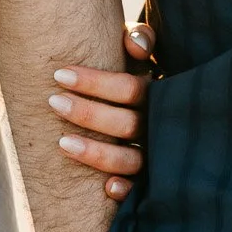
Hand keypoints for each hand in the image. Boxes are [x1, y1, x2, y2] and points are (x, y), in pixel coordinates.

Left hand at [52, 21, 156, 200]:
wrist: (178, 116)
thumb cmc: (143, 79)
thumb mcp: (145, 56)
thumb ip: (141, 39)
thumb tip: (135, 44)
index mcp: (160, 92)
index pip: (130, 88)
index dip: (95, 82)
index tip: (59, 74)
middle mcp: (161, 125)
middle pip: (127, 123)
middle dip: (88, 113)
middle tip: (53, 101)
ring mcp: (159, 155)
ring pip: (131, 159)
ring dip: (97, 153)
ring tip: (61, 142)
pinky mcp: (155, 181)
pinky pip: (142, 191)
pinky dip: (127, 190)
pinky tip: (107, 187)